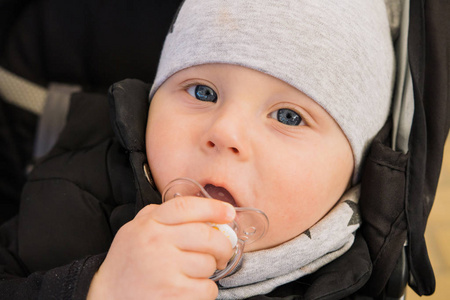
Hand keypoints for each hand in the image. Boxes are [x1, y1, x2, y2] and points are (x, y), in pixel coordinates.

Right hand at [87, 196, 235, 299]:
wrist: (105, 299)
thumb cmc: (126, 265)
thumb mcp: (134, 231)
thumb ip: (159, 215)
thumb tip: (200, 210)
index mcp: (149, 224)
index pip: (186, 207)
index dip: (212, 208)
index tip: (229, 213)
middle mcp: (156, 242)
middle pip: (208, 236)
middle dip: (223, 247)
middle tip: (221, 254)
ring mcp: (165, 269)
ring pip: (209, 264)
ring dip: (208, 272)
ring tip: (191, 275)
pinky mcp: (173, 294)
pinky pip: (208, 289)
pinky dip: (204, 292)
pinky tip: (188, 291)